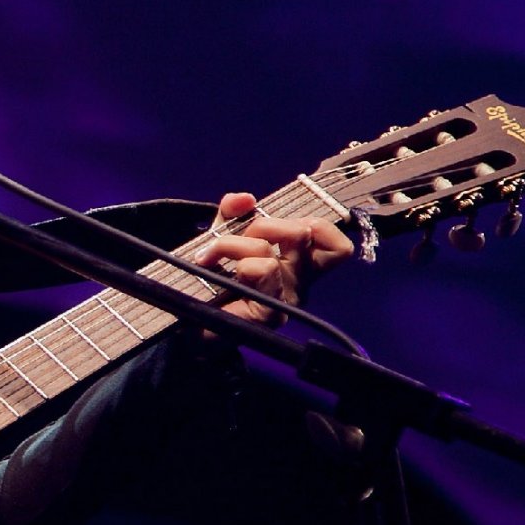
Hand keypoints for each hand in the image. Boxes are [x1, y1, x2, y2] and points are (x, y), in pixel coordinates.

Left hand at [197, 192, 354, 329]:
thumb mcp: (222, 236)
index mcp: (298, 264)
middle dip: (263, 224)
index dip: (316, 224)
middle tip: (236, 239)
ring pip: (273, 249)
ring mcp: (285, 299)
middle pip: (305, 232)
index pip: (336, 244)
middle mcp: (298, 282)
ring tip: (210, 256)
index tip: (278, 224)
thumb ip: (233, 214)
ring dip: (233, 244)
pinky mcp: (268, 313)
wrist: (188, 325)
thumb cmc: (211, 282)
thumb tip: (244, 199)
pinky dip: (234, 260)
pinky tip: (210, 268)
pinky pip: (263, 269)